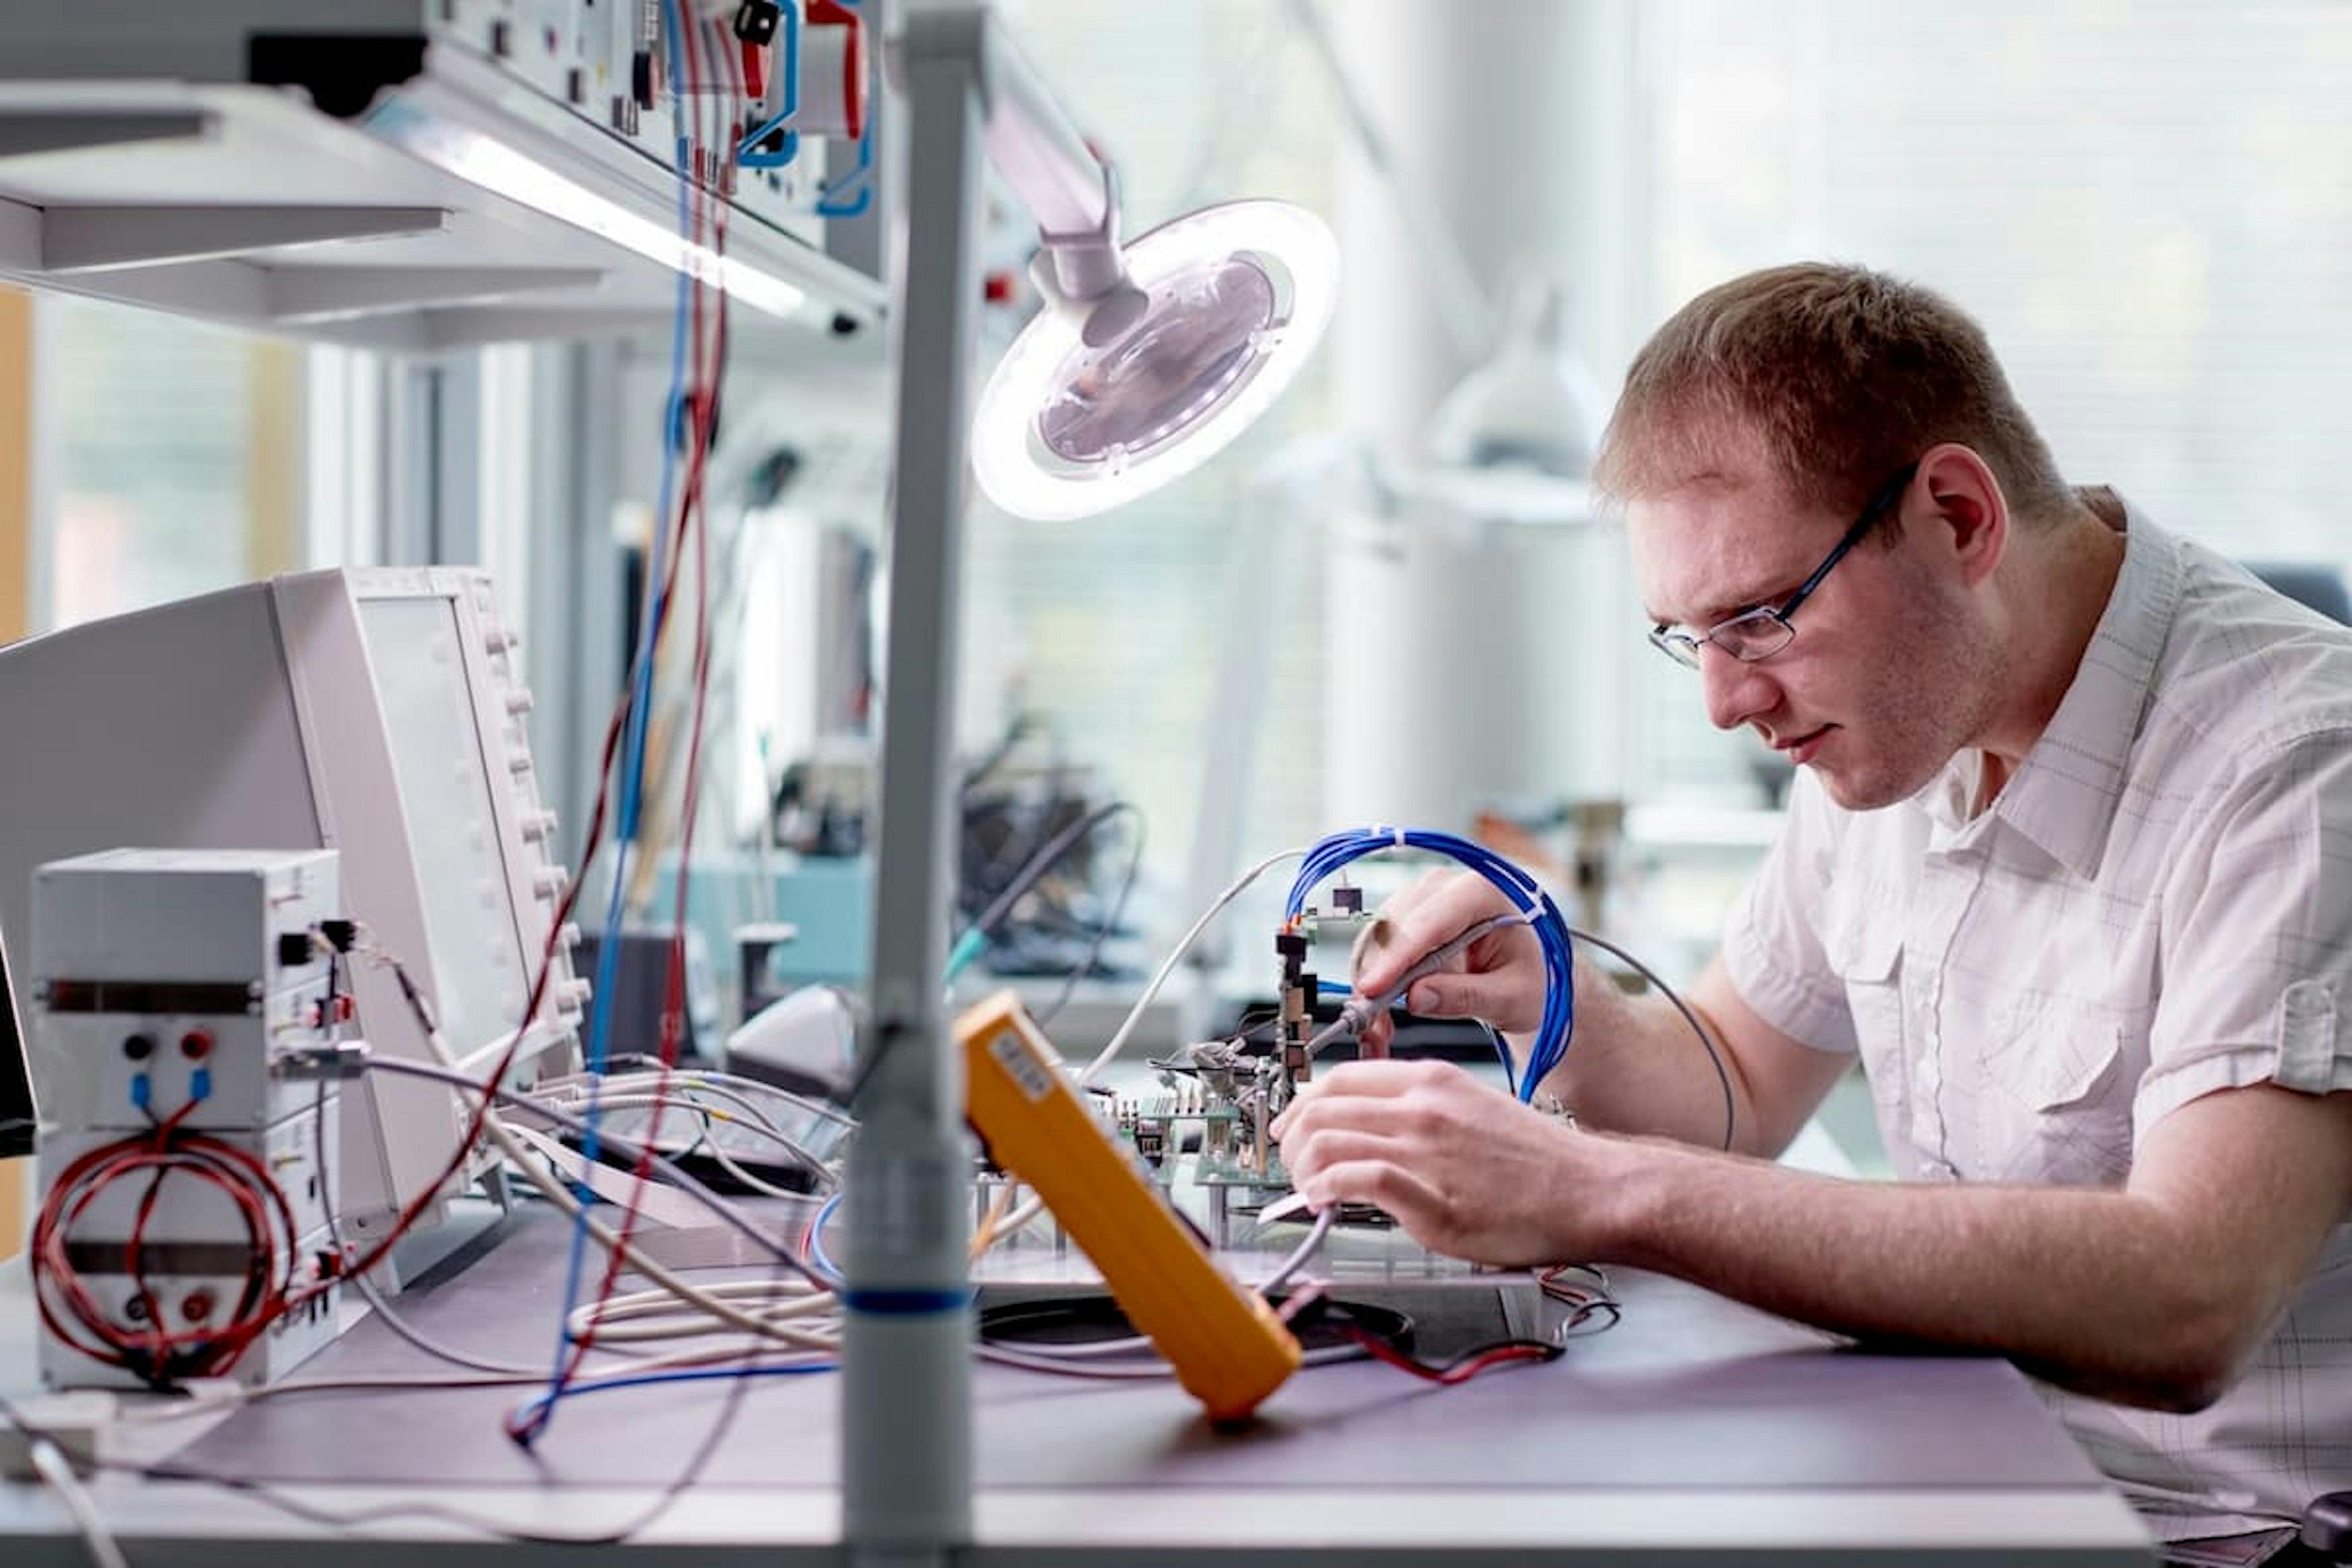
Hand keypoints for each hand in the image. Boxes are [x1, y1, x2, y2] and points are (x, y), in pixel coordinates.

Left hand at [1269, 1058, 1608, 1266]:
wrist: (1592, 1191)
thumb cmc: (1541, 1161)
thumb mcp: (1474, 1110)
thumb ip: (1421, 1113)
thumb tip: (1374, 1131)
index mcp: (1432, 1081)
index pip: (1339, 1078)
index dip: (1303, 1103)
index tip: (1293, 1125)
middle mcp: (1423, 1108)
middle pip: (1321, 1107)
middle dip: (1291, 1137)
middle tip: (1289, 1161)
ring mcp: (1425, 1151)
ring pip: (1328, 1140)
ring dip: (1302, 1168)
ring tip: (1306, 1189)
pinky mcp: (1431, 1198)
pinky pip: (1354, 1180)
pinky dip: (1325, 1191)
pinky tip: (1324, 1204)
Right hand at [1349, 870, 1548, 1051]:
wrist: (1533, 976)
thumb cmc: (1534, 980)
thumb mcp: (1511, 997)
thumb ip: (1466, 997)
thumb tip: (1415, 998)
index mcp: (1484, 891)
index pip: (1431, 922)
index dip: (1398, 956)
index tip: (1373, 988)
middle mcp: (1448, 885)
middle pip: (1396, 924)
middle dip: (1378, 973)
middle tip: (1371, 1020)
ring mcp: (1423, 897)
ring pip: (1379, 934)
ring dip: (1371, 978)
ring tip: (1380, 1023)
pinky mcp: (1407, 915)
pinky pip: (1378, 944)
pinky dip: (1374, 977)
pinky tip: (1382, 1008)